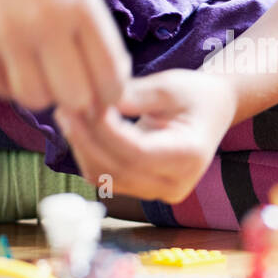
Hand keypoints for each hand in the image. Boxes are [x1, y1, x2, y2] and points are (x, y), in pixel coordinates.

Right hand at [0, 0, 128, 114]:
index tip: (102, 93)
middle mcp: (47, 22)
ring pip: (37, 99)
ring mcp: (8, 33)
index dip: (111, 96)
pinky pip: (2, 87)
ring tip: (41, 74)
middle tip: (72, 89)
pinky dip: (12, 85)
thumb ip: (94, 33)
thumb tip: (109, 85)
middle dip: (79, 101)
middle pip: (77, 99)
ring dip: (43, 95)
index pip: (111, 79)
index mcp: (82, 7)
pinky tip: (14, 64)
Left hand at [55, 69, 237, 203]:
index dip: (104, 131)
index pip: (137, 152)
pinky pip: (107, 178)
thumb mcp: (169, 86)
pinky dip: (89, 155)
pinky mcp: (145, 191)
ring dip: (83, 148)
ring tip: (69, 115)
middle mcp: (176, 183)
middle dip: (86, 139)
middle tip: (65, 108)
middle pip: (118, 170)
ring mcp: (160, 192)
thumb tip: (95, 101)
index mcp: (189, 156)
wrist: (212, 112)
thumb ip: (135, 96)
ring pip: (106, 178)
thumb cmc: (194, 94)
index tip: (81, 104)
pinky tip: (80, 129)